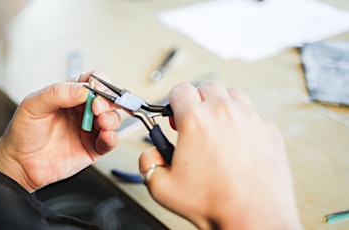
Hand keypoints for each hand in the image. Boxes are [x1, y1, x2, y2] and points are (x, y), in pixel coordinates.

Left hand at [0, 72, 120, 191]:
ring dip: (112, 118)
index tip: (96, 87)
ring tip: (102, 122)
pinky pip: (109, 142)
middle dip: (108, 101)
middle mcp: (82, 111)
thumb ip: (57, 93)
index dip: (99, 82)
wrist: (18, 163)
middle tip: (98, 106)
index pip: (92, 81)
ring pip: (112, 119)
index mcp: (69, 95)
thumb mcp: (33, 105)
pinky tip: (105, 136)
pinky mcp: (92, 148)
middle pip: (107, 100)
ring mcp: (89, 130)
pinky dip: (112, 137)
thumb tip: (82, 90)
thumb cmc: (23, 132)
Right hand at [139, 81, 301, 228]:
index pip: (180, 89)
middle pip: (206, 87)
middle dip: (197, 101)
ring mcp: (250, 118)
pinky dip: (242, 121)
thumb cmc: (214, 203)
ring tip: (216, 129)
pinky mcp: (269, 129)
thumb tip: (150, 153)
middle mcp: (224, 113)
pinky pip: (252, 113)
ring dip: (220, 106)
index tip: (175, 114)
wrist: (254, 218)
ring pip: (232, 95)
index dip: (173, 101)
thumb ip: (147, 163)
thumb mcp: (162, 188)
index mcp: (196, 120)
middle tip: (194, 124)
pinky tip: (237, 142)